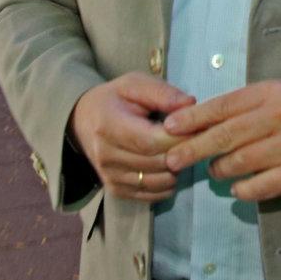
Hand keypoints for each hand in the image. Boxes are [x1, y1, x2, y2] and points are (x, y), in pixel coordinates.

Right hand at [69, 74, 194, 202]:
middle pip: (158, 162)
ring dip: (178, 169)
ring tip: (180, 150)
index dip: (180, 137)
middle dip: (184, 152)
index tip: (198, 127)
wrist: (82, 121)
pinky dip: (167, 183)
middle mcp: (106, 156)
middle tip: (197, 139)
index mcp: (109, 126)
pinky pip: (152, 195)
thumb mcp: (135, 84)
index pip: (152, 141)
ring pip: (158, 181)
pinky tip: (169, 166)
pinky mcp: (116, 190)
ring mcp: (110, 177)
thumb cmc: (114, 99)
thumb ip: (162, 93)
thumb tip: (190, 105)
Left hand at [161, 80, 280, 202]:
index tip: (169, 127)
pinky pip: (257, 187)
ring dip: (218, 170)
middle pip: (224, 136)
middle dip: (191, 149)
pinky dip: (241, 189)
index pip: (223, 105)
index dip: (192, 118)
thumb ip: (248, 105)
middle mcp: (280, 117)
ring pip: (237, 163)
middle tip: (171, 160)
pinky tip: (238, 186)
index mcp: (273, 92)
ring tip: (213, 171)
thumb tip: (203, 120)